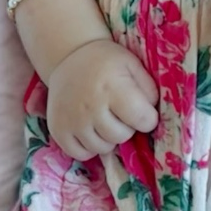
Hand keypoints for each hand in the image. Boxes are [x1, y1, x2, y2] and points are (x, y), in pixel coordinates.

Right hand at [46, 39, 159, 159]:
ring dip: (108, 138)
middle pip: (121, 136)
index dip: (148, 118)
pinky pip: (81, 154)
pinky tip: (91, 130)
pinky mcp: (58, 130)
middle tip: (120, 113)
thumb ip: (148, 90)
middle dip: (127, 128)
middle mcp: (90, 106)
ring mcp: (72, 120)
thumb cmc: (106, 62)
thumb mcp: (133, 65)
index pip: (142, 120)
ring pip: (102, 148)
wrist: (69, 56)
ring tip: (104, 119)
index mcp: (112, 88)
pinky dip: (89, 147)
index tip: (143, 111)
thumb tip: (152, 116)